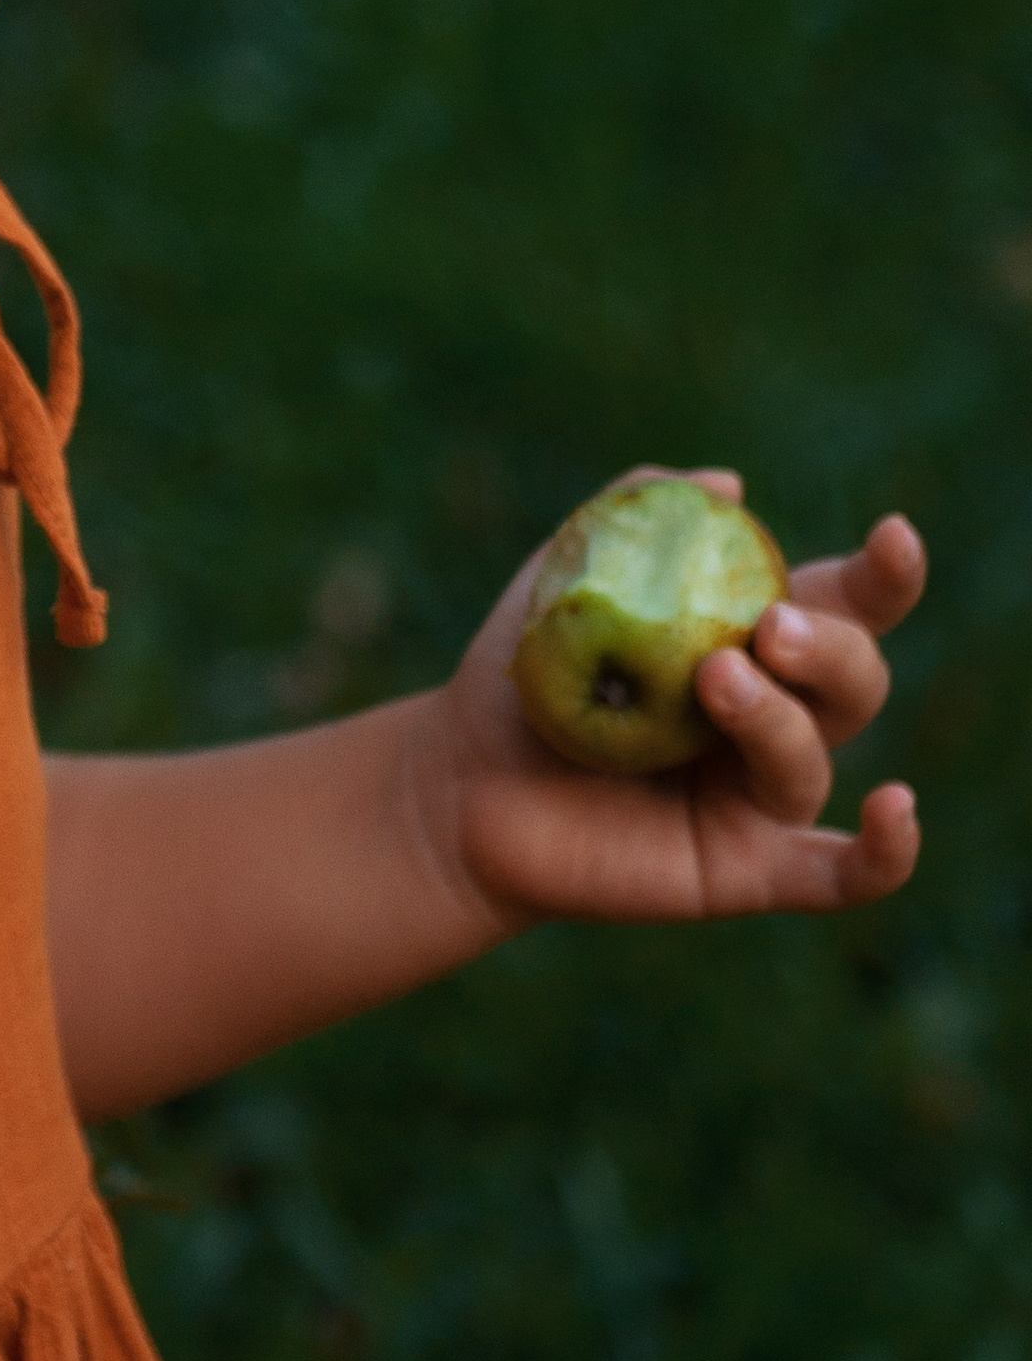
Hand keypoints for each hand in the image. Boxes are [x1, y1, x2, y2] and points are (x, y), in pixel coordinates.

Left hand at [413, 470, 925, 930]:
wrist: (463, 780)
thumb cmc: (525, 675)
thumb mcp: (568, 573)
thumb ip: (638, 516)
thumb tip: (726, 483)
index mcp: (750, 640)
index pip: (846, 605)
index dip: (884, 576)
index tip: (893, 535)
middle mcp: (775, 716)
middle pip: (854, 678)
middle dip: (829, 646)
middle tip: (768, 627)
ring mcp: (761, 794)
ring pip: (814, 756)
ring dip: (779, 718)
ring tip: (714, 680)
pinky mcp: (746, 868)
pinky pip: (840, 877)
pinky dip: (885, 853)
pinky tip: (897, 808)